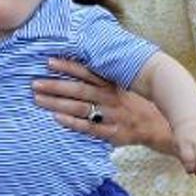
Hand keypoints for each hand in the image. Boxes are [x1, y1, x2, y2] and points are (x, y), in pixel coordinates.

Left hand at [32, 58, 170, 152]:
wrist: (160, 126)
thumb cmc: (135, 103)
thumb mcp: (123, 87)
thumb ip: (103, 78)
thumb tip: (78, 64)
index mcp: (113, 84)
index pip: (87, 72)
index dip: (68, 66)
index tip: (49, 61)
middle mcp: (111, 98)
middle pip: (79, 90)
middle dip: (55, 85)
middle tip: (34, 83)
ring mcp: (112, 115)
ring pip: (80, 108)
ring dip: (57, 103)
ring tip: (38, 99)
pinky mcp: (114, 133)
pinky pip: (90, 127)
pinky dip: (72, 122)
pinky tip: (56, 117)